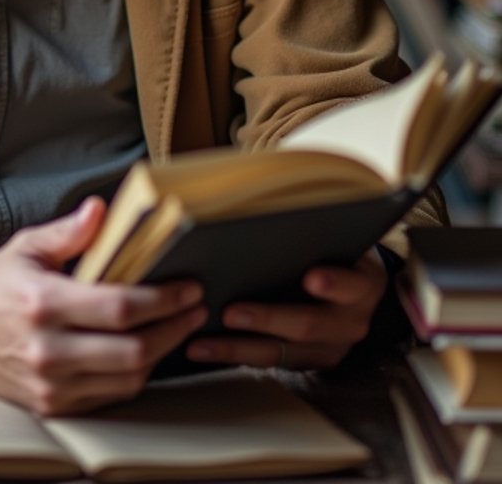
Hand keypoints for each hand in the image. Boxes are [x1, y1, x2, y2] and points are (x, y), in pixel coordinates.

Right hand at [0, 197, 207, 414]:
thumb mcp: (29, 246)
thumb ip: (70, 232)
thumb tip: (101, 210)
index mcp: (44, 303)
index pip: (120, 307)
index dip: (163, 299)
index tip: (189, 287)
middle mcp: (47, 349)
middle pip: (132, 350)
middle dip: (173, 329)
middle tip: (195, 309)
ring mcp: (49, 383)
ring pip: (126, 379)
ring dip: (160, 354)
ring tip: (176, 328)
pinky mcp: (49, 404)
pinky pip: (108, 396)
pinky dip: (133, 375)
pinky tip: (144, 351)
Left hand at [183, 247, 388, 370]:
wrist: (359, 291)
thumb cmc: (338, 252)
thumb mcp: (341, 240)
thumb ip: (314, 232)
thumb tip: (269, 202)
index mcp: (363, 285)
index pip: (352, 284)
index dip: (334, 282)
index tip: (311, 276)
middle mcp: (350, 322)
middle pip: (309, 325)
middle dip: (268, 319)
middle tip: (231, 312)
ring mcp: (330, 348)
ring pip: (282, 354)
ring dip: (238, 348)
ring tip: (202, 343)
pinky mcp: (308, 362)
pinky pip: (269, 362)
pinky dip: (236, 355)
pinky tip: (204, 348)